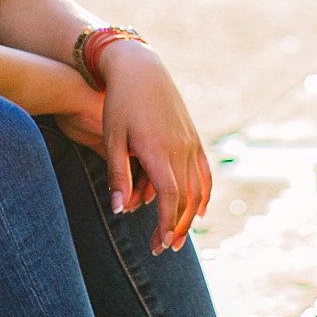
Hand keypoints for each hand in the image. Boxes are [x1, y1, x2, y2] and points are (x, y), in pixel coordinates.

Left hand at [92, 44, 213, 253]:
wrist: (140, 68)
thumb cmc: (119, 103)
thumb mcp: (112, 138)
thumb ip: (118, 175)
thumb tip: (120, 211)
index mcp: (159, 151)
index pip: (170, 198)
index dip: (167, 224)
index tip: (159, 245)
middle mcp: (180, 149)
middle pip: (186, 198)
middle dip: (176, 227)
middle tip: (163, 248)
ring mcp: (190, 142)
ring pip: (198, 188)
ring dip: (190, 216)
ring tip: (178, 237)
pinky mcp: (193, 137)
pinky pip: (205, 172)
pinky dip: (204, 194)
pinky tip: (199, 211)